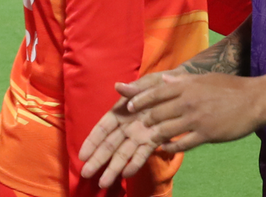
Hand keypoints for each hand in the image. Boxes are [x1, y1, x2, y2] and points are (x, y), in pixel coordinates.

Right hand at [79, 70, 175, 187]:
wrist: (183, 89)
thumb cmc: (160, 84)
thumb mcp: (148, 83)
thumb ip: (134, 89)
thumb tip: (118, 86)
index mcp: (122, 111)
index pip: (104, 128)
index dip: (93, 141)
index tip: (82, 154)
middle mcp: (128, 126)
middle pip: (110, 144)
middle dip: (98, 159)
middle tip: (86, 173)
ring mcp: (140, 135)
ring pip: (124, 153)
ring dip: (114, 167)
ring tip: (103, 182)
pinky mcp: (154, 140)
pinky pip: (143, 153)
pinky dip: (136, 163)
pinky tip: (127, 174)